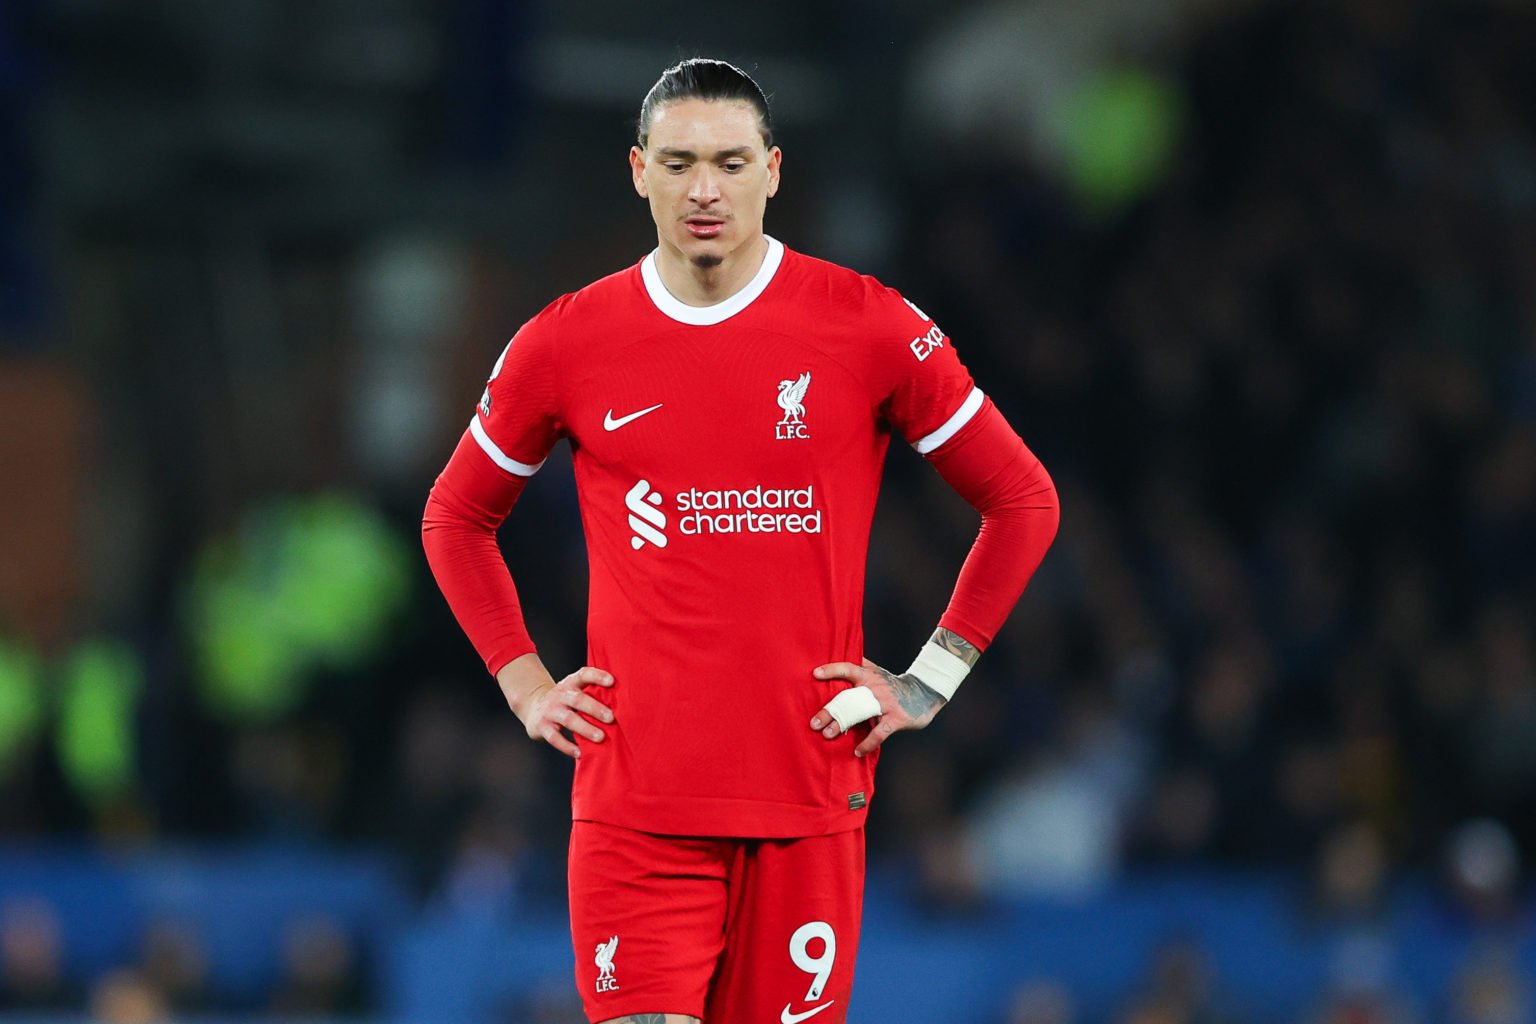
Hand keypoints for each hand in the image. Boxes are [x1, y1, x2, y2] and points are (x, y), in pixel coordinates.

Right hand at [512, 666, 614, 758]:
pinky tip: (580, 753)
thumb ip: (592, 693)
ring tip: (600, 737)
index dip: (597, 676)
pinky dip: (567, 746)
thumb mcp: (575, 691)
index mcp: (571, 683)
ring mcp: (550, 710)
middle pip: (578, 700)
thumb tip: (624, 704)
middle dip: (595, 708)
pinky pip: (555, 737)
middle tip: (611, 718)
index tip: (612, 681)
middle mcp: (560, 695)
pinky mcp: (542, 727)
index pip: (584, 675)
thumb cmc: (565, 701)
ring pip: (568, 719)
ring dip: (585, 728)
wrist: (533, 707)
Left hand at [810, 657, 946, 756]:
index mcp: (869, 675)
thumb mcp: (878, 672)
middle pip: (848, 698)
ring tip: (827, 735)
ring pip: (860, 714)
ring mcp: (886, 703)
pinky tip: (858, 751)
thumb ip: (860, 666)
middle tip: (814, 723)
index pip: (848, 669)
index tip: (815, 674)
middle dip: (830, 711)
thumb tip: (840, 653)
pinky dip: (867, 744)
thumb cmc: (894, 685)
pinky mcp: (896, 718)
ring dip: (843, 726)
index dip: (832, 670)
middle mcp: (875, 687)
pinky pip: (879, 733)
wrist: (925, 692)